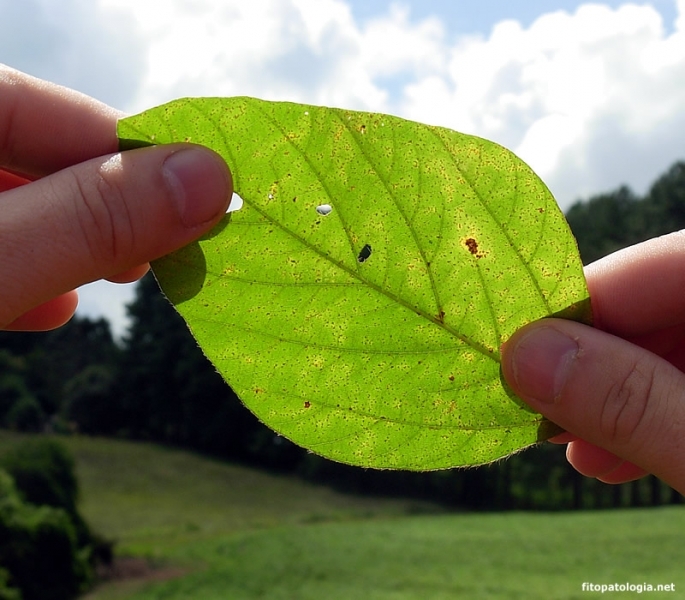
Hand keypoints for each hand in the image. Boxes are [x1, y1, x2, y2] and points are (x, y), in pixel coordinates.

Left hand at [0, 65, 231, 330]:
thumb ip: (87, 220)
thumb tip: (211, 179)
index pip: (43, 105)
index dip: (132, 148)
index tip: (205, 195)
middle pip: (33, 151)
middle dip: (109, 201)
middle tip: (170, 249)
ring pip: (15, 201)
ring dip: (75, 240)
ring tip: (126, 275)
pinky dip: (27, 268)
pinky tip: (54, 305)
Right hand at [501, 231, 684, 494]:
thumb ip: (634, 402)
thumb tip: (523, 356)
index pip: (648, 268)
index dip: (572, 308)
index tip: (510, 355)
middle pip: (650, 305)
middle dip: (589, 364)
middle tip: (537, 414)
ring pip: (665, 341)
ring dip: (613, 395)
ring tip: (575, 450)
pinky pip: (684, 378)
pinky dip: (651, 411)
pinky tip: (620, 456)